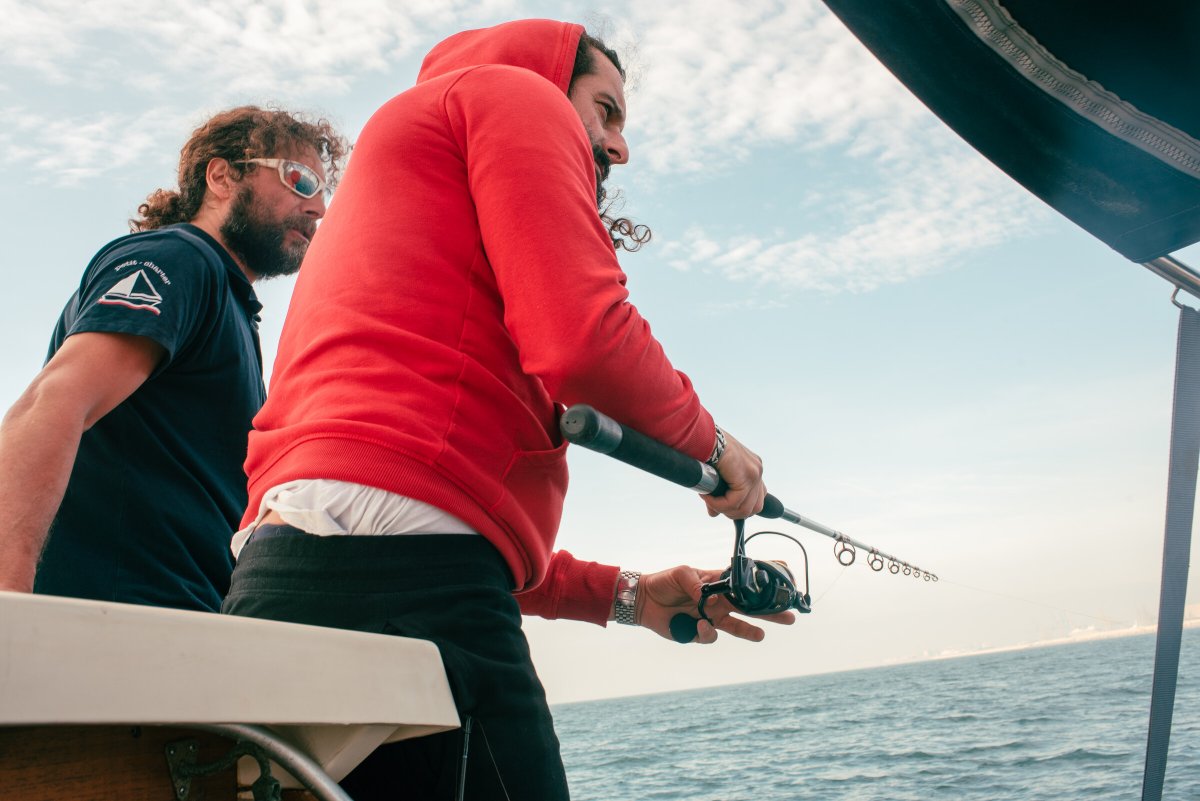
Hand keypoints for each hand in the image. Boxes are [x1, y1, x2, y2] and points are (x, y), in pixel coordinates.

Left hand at [635, 564, 794, 643]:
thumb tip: (712, 595)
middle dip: (770, 612)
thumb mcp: (681, 573)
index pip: (745, 583)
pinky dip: (706, 632)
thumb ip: (698, 582)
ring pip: (738, 626)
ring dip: (751, 630)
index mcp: (718, 584)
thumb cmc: (663, 582)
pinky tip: (699, 624)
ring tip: (762, 634)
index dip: (764, 583)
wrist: (643, 600)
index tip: (783, 581)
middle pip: (750, 607)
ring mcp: (710, 618)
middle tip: (789, 615)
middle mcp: (719, 602)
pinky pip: (710, 636)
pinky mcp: (698, 632)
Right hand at [702, 430, 765, 519]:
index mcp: (752, 468)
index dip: (741, 508)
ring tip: (710, 500)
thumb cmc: (707, 450)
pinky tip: (708, 496)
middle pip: (755, 508)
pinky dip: (719, 504)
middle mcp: (756, 470)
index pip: (757, 498)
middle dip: (734, 513)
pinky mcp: (747, 476)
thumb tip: (714, 513)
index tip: (725, 509)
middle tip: (716, 508)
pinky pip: (734, 502)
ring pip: (745, 508)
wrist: (703, 438)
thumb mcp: (717, 477)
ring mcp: (754, 473)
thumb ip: (720, 495)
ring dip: (725, 509)